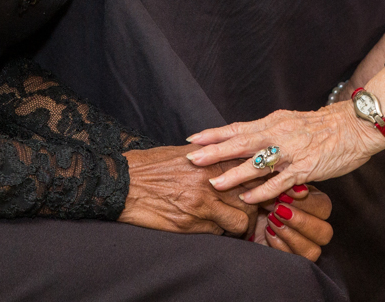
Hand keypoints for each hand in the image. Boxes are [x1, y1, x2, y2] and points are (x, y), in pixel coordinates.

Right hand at [118, 145, 259, 235]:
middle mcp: (211, 181)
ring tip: (234, 225)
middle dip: (254, 208)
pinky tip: (213, 227)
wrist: (124, 182)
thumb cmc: (153, 165)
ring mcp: (202, 204)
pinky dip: (219, 232)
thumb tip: (233, 160)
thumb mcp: (186, 153)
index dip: (260, 183)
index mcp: (213, 159)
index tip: (260, 189)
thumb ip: (212, 157)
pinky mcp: (190, 224)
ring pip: (240, 221)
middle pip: (252, 199)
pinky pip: (217, 233)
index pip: (252, 172)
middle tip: (250, 212)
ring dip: (240, 226)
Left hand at [184, 103, 384, 205]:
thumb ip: (269, 132)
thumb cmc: (322, 126)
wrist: (355, 126)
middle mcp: (279, 134)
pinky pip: (280, 181)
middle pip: (241, 142)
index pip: (238, 127)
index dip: (214, 133)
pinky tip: (248, 199)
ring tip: (214, 183)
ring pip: (257, 163)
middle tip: (191, 158)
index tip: (192, 138)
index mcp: (274, 122)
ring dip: (234, 174)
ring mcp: (292, 151)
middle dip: (214, 151)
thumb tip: (244, 140)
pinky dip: (262, 191)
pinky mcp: (305, 168)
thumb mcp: (290, 122)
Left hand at [252, 184, 333, 261]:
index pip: (324, 207)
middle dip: (301, 222)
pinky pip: (294, 260)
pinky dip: (279, 245)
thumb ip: (286, 186)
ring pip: (312, 251)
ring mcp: (306, 246)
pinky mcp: (291, 259)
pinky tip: (268, 231)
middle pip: (325, 232)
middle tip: (278, 210)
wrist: (244, 214)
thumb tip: (300, 190)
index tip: (283, 196)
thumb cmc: (260, 196)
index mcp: (316, 205)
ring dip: (290, 235)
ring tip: (270, 221)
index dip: (306, 203)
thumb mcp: (271, 186)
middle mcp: (316, 227)